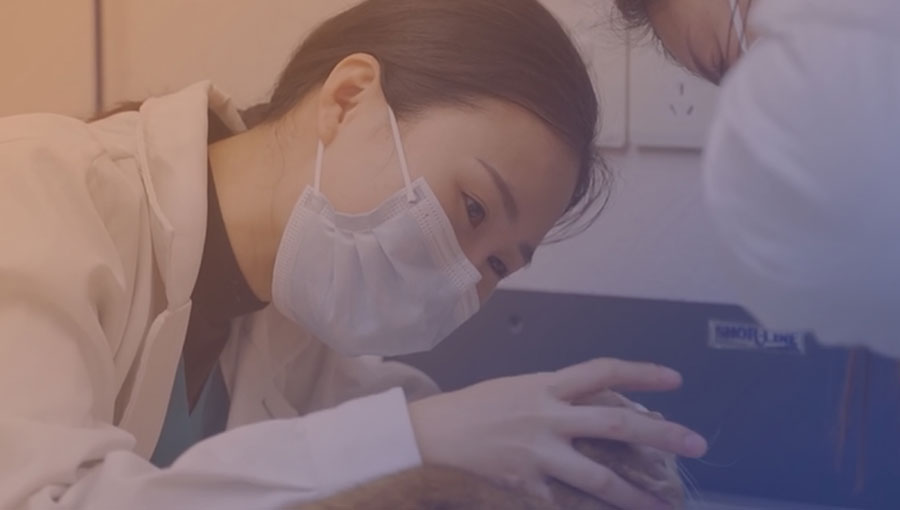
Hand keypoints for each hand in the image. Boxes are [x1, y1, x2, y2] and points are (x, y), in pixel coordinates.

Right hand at [407, 358, 705, 509]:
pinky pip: (565, 503)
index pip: (603, 372)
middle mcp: (547, 418)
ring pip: (600, 478)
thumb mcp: (518, 388)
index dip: (642, 373)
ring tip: (662, 505)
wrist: (432, 435)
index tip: (675, 380)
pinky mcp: (527, 486)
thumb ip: (556, 396)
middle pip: (617, 425)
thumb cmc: (474, 408)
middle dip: (663, 434)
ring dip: (636, 495)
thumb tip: (595, 406)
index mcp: (545, 386)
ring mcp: (539, 455)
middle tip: (696, 443)